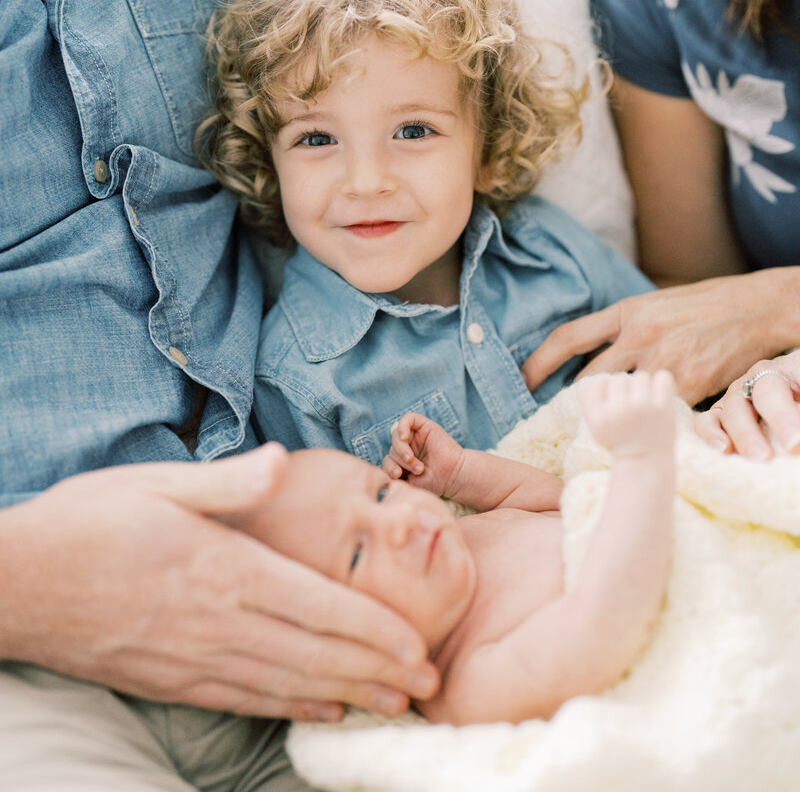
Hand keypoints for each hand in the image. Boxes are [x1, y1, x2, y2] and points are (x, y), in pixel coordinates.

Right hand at [0, 445, 437, 719]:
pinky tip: (319, 711)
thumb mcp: (154, 482)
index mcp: (223, 566)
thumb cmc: (89, 522)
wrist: (18, 584)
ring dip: (346, 695)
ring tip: (393, 704)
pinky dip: (288, 708)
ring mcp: (193, 657)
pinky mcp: (169, 679)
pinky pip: (242, 700)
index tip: (419, 646)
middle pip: (315, 654)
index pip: (318, 606)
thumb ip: (225, 481)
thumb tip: (280, 461)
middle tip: (428, 685)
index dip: (375, 631)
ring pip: (286, 684)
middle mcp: (217, 620)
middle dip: (378, 671)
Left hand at [382, 412, 463, 497]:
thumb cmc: (434, 483)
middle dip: (399, 461)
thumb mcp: (410, 483)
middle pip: (391, 448)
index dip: (388, 467)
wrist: (454, 477)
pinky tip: (405, 437)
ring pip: (396, 435)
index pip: (386, 460)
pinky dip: (402, 426)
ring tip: (415, 462)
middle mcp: (408, 447)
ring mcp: (416, 436)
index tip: (397, 476)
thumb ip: (394, 476)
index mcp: (403, 462)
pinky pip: (408, 418)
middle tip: (416, 470)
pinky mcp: (424, 426)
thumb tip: (379, 472)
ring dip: (401, 450)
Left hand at [521, 269, 799, 405]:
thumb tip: (596, 349)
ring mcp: (663, 363)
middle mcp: (640, 336)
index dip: (540, 361)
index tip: (523, 381)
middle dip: (573, 402)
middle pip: (589, 379)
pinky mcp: (688, 386)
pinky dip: (649, 420)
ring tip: (607, 427)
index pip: (570, 337)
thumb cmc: (706, 306)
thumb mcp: (657, 304)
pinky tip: (647, 428)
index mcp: (628, 312)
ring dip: (611, 415)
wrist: (757, 309)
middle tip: (559, 419)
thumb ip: (626, 325)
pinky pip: (656, 412)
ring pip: (620, 400)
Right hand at [580, 371, 676, 459]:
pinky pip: (662, 377)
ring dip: (642, 387)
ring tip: (643, 402)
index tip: (611, 400)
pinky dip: (661, 383)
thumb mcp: (595, 426)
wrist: (645, 460)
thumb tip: (604, 375)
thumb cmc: (618, 439)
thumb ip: (592, 400)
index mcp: (598, 418)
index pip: (597, 382)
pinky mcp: (663, 408)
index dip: (604, 387)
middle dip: (624, 388)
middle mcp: (618, 411)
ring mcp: (642, 408)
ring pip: (640, 376)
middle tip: (629, 405)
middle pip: (619, 378)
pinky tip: (658, 395)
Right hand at [694, 350, 799, 459]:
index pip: (799, 373)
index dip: (795, 408)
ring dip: (747, 434)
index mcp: (794, 367)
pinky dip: (711, 434)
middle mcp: (764, 375)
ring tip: (762, 458)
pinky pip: (708, 420)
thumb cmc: (799, 409)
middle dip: (781, 418)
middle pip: (768, 391)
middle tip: (795, 447)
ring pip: (735, 408)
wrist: (787, 406)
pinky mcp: (720, 414)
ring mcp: (738, 393)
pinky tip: (723, 451)